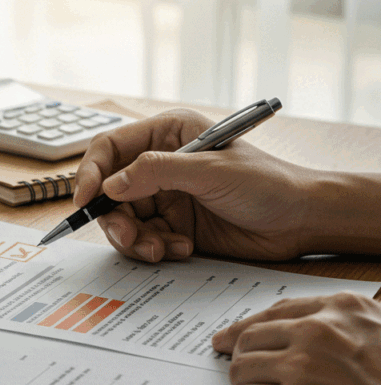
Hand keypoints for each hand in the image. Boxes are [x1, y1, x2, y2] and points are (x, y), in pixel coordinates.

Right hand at [74, 109, 317, 261]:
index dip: (91, 173)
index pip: (111, 148)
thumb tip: (112, 185)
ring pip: (124, 221)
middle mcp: (161, 164)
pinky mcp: (174, 226)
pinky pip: (144, 241)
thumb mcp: (211, 172)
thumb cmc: (267, 183)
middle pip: (110, 191)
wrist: (300, 221)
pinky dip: (155, 249)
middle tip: (129, 237)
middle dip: (115, 218)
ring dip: (136, 239)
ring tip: (161, 249)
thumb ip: (157, 173)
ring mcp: (166, 197)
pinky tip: (182, 248)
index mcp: (167, 134)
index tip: (84, 201)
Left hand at [212, 292, 380, 384]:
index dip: (246, 326)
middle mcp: (317, 334)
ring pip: (242, 370)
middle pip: (250, 339)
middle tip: (243, 373)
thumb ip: (342, 321)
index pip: (276, 311)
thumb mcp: (379, 332)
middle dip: (242, 358)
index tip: (228, 337)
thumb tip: (297, 325)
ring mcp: (302, 371)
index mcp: (340, 309)